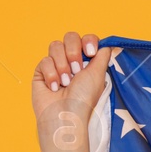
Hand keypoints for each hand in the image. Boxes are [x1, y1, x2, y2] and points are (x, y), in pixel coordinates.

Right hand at [31, 30, 113, 151]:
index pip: (86, 39)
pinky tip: (54, 87)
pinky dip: (51, 74)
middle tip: (77, 71)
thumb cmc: (83, 98)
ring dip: (62, 65)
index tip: (90, 52)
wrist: (64, 114)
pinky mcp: (41, 71)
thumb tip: (109, 43)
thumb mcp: (98, 75)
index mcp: (88, 61)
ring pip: (55, 46)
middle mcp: (72, 61)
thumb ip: (102, 56)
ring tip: (66, 83)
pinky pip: (44, 60)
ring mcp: (56, 65)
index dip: (87, 41)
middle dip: (73, 52)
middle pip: (70, 37)